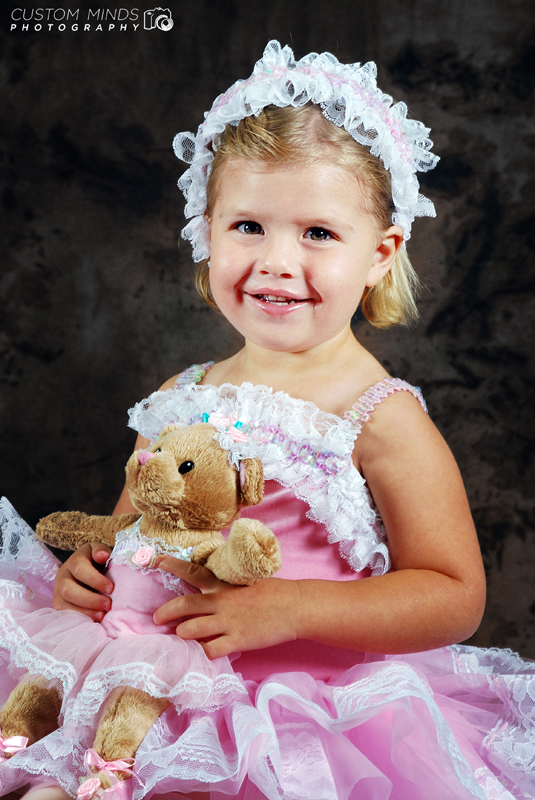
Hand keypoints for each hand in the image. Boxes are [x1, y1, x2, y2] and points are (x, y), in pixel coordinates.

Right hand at [53, 543, 112, 620]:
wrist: (89, 570)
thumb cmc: (98, 562)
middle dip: (89, 599)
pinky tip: (93, 622)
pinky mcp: (60, 606)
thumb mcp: (100, 551)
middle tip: (108, 605)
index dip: (95, 579)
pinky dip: (79, 620)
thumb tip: (103, 555)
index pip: (80, 568)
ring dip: (83, 612)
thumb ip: (101, 550)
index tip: (111, 588)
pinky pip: (65, 616)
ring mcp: (58, 593)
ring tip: (102, 616)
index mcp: (74, 561)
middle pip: (68, 589)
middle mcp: (62, 577)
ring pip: (63, 605)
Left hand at [153, 556, 299, 659]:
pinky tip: (202, 652)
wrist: (294, 606)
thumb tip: (206, 594)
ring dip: (181, 634)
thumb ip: (224, 587)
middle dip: (165, 613)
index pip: (193, 571)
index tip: (156, 561)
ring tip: (180, 638)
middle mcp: (222, 601)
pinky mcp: (238, 640)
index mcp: (223, 584)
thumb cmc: (271, 593)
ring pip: (191, 630)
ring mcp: (229, 622)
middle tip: (155, 619)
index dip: (173, 565)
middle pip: (184, 604)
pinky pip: (210, 650)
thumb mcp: (244, 582)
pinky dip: (202, 652)